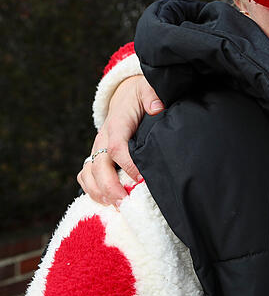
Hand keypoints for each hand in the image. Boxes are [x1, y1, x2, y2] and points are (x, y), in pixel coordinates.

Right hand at [77, 75, 163, 205]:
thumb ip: (152, 96)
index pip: (117, 148)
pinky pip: (85, 175)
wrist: (127, 94)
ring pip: (88, 173)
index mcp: (116, 124)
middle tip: (124, 202)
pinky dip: (91, 190)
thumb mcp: (148, 89)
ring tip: (115, 207)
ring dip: (98, 192)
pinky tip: (105, 202)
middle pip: (99, 165)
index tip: (141, 179)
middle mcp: (103, 138)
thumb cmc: (141, 95)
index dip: (127, 165)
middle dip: (109, 186)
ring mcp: (97, 148)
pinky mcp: (96, 156)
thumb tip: (157, 107)